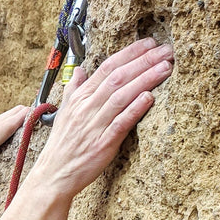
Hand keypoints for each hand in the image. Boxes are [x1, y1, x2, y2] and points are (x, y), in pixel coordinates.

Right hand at [32, 37, 173, 200]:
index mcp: (79, 99)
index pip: (106, 68)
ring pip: (121, 97)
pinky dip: (135, 109)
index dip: (129, 53)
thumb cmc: (62, 146)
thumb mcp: (64, 113)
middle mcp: (86, 109)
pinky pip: (120, 123)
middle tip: (166, 51)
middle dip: (143, 61)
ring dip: (145, 80)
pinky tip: (149, 97)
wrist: (53, 175)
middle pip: (117, 78)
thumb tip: (79, 70)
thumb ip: (74, 89)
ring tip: (166, 68)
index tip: (149, 44)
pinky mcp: (102, 144)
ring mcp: (94, 126)